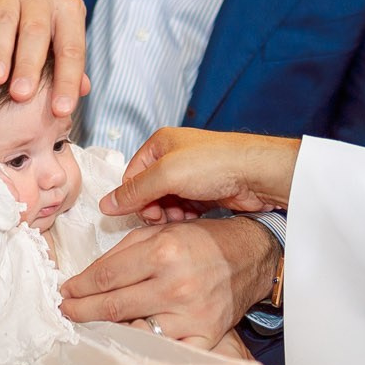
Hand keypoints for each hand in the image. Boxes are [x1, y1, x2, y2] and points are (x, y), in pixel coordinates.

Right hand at [0, 0, 87, 114]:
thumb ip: (72, 59)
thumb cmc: (46, 10)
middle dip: (28, 65)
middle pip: (35, 33)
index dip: (67, 80)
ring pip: (5, 19)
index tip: (60, 110)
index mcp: (68, 9)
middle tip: (20, 96)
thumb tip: (83, 90)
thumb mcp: (65, 27)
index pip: (71, 49)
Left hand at [60, 217, 278, 348]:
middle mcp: (177, 285)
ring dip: (109, 329)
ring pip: (134, 330)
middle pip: (113, 306)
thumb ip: (121, 252)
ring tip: (93, 325)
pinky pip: (164, 348)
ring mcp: (191, 315)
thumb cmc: (203, 240)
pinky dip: (143, 345)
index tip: (65, 292)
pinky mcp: (205, 335)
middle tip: (66, 311)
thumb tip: (86, 278)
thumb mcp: (161, 232)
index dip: (79, 286)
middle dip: (83, 310)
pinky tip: (129, 339)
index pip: (106, 276)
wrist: (251, 256)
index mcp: (164, 252)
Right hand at [100, 128, 300, 222]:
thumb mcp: (167, 174)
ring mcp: (191, 176)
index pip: (131, 176)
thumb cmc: (216, 163)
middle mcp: (174, 158)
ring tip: (182, 219)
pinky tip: (192, 221)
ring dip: (169, 216)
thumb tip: (106, 205)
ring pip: (166, 204)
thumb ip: (135, 191)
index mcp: (160, 144)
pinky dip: (185, 218)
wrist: (258, 174)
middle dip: (153, 209)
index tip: (144, 213)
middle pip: (148, 192)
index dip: (134, 198)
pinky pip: (184, 210)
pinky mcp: (206, 193)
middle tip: (163, 218)